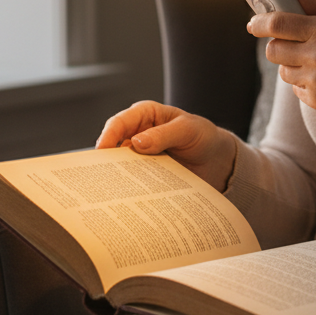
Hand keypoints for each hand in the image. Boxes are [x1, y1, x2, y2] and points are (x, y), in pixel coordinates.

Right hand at [95, 100, 237, 191]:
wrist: (215, 160)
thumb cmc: (202, 136)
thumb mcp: (188, 130)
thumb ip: (164, 134)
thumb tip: (136, 143)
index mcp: (145, 114)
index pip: (119, 123)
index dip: (108, 136)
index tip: (102, 153)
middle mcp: (137, 133)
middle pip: (113, 146)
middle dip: (106, 161)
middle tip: (100, 177)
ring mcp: (140, 155)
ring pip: (120, 166)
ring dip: (117, 178)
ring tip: (112, 193)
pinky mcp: (145, 173)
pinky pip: (133, 181)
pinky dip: (129, 189)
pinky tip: (128, 200)